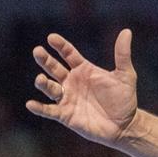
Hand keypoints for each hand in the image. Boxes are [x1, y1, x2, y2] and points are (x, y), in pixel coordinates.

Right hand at [26, 30, 138, 145]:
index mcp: (84, 70)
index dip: (60, 46)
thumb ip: (122, 55)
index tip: (52, 38)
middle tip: (38, 51)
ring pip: (50, 88)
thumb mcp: (126, 75)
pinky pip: (50, 111)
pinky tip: (31, 104)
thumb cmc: (125, 99)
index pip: (68, 54)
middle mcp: (72, 82)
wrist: (125, 125)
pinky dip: (40, 108)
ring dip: (43, 83)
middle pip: (54, 68)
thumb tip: (126, 31)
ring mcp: (68, 98)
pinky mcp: (66, 115)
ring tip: (40, 79)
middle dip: (45, 60)